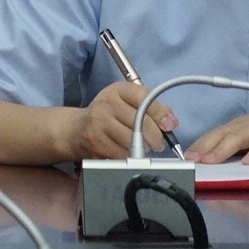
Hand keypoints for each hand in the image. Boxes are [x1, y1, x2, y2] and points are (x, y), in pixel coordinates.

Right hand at [62, 81, 177, 161]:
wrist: (77, 129)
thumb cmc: (110, 114)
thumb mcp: (128, 102)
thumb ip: (151, 107)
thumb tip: (171, 122)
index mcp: (118, 90)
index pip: (143, 98)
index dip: (159, 113)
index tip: (170, 126)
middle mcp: (106, 103)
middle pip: (139, 122)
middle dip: (155, 137)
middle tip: (158, 144)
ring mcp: (99, 124)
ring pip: (131, 141)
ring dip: (143, 149)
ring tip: (144, 149)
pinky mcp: (96, 144)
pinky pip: (122, 155)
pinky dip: (130, 158)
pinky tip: (130, 155)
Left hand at [185, 108, 248, 164]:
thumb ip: (239, 151)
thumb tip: (217, 165)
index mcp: (241, 126)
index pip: (215, 134)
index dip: (199, 146)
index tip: (185, 159)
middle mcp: (248, 124)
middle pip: (222, 134)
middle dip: (205, 147)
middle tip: (191, 161)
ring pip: (238, 137)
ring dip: (223, 149)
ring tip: (211, 161)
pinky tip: (248, 163)